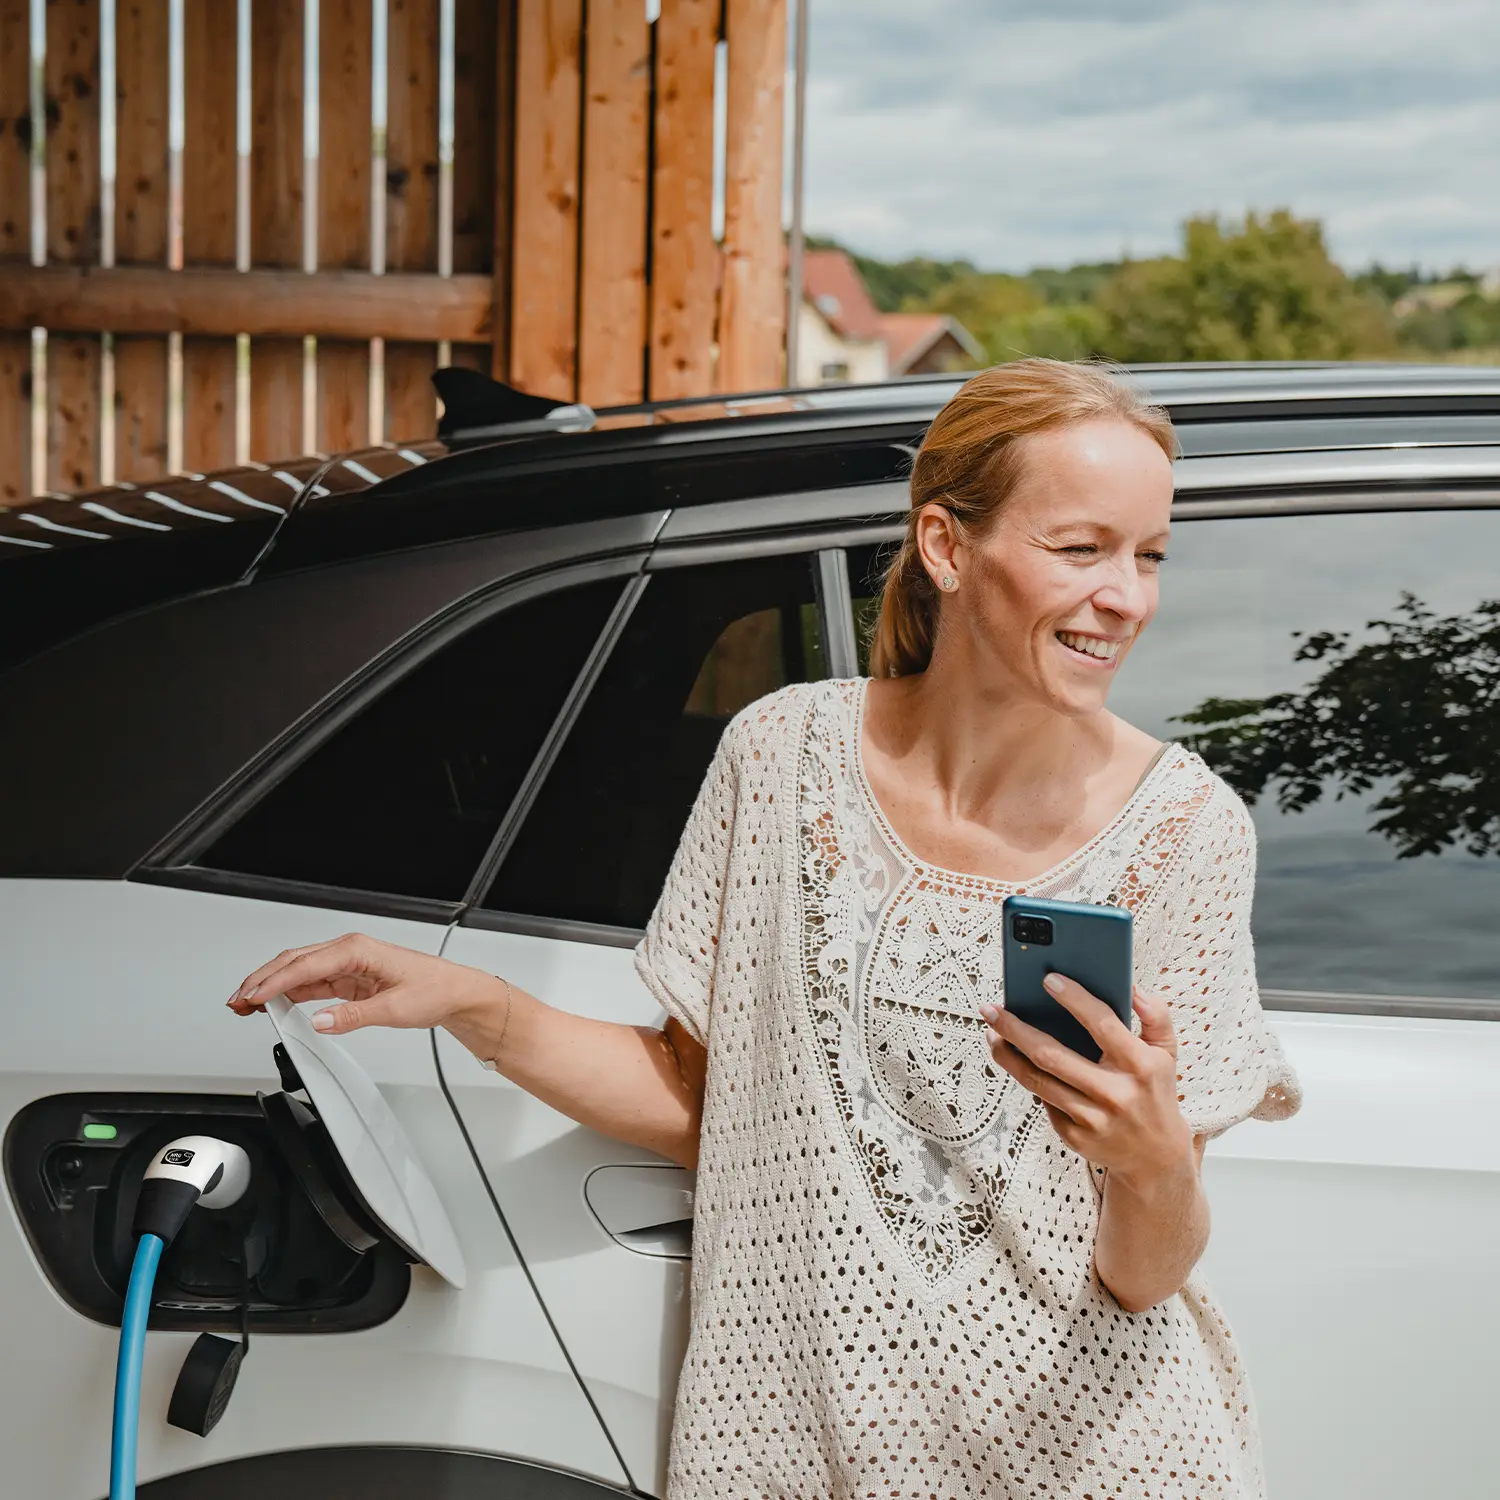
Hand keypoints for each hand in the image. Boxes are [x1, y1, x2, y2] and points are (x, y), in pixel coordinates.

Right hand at [227, 932, 501, 1036]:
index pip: (305, 964)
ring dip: (270, 986)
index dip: (274, 981)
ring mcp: (347, 964)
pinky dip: (288, 992)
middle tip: (235, 1001)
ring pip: (298, 972)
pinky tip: (272, 1003)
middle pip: (294, 962)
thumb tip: (320, 1021)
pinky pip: (311, 983)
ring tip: (244, 1003)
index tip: (251, 996)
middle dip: (261, 980)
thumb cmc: (434, 989)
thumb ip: (354, 1016)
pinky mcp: (348, 978)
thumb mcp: (395, 1009)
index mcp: (357, 949)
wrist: (454, 993)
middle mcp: (349, 951)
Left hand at [980, 977, 1193, 1187]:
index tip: (1047, 979)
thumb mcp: (1166, 1052)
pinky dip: (1029, 1080)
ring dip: (1007, 1055)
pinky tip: (1018, 1063)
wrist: (1157, 1156)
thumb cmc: (1155, 1091)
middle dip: (1014, 1029)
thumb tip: (1132, 988)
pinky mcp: (1076, 1137)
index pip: (1102, 1024)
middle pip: (1051, 1055)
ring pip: (1036, 1081)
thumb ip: (1155, 1016)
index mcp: (1140, 1065)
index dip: (1073, 999)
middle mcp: (1115, 1093)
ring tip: (992, 1033)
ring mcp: (1093, 1119)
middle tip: (991, 1010)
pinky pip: (1043, 1101)